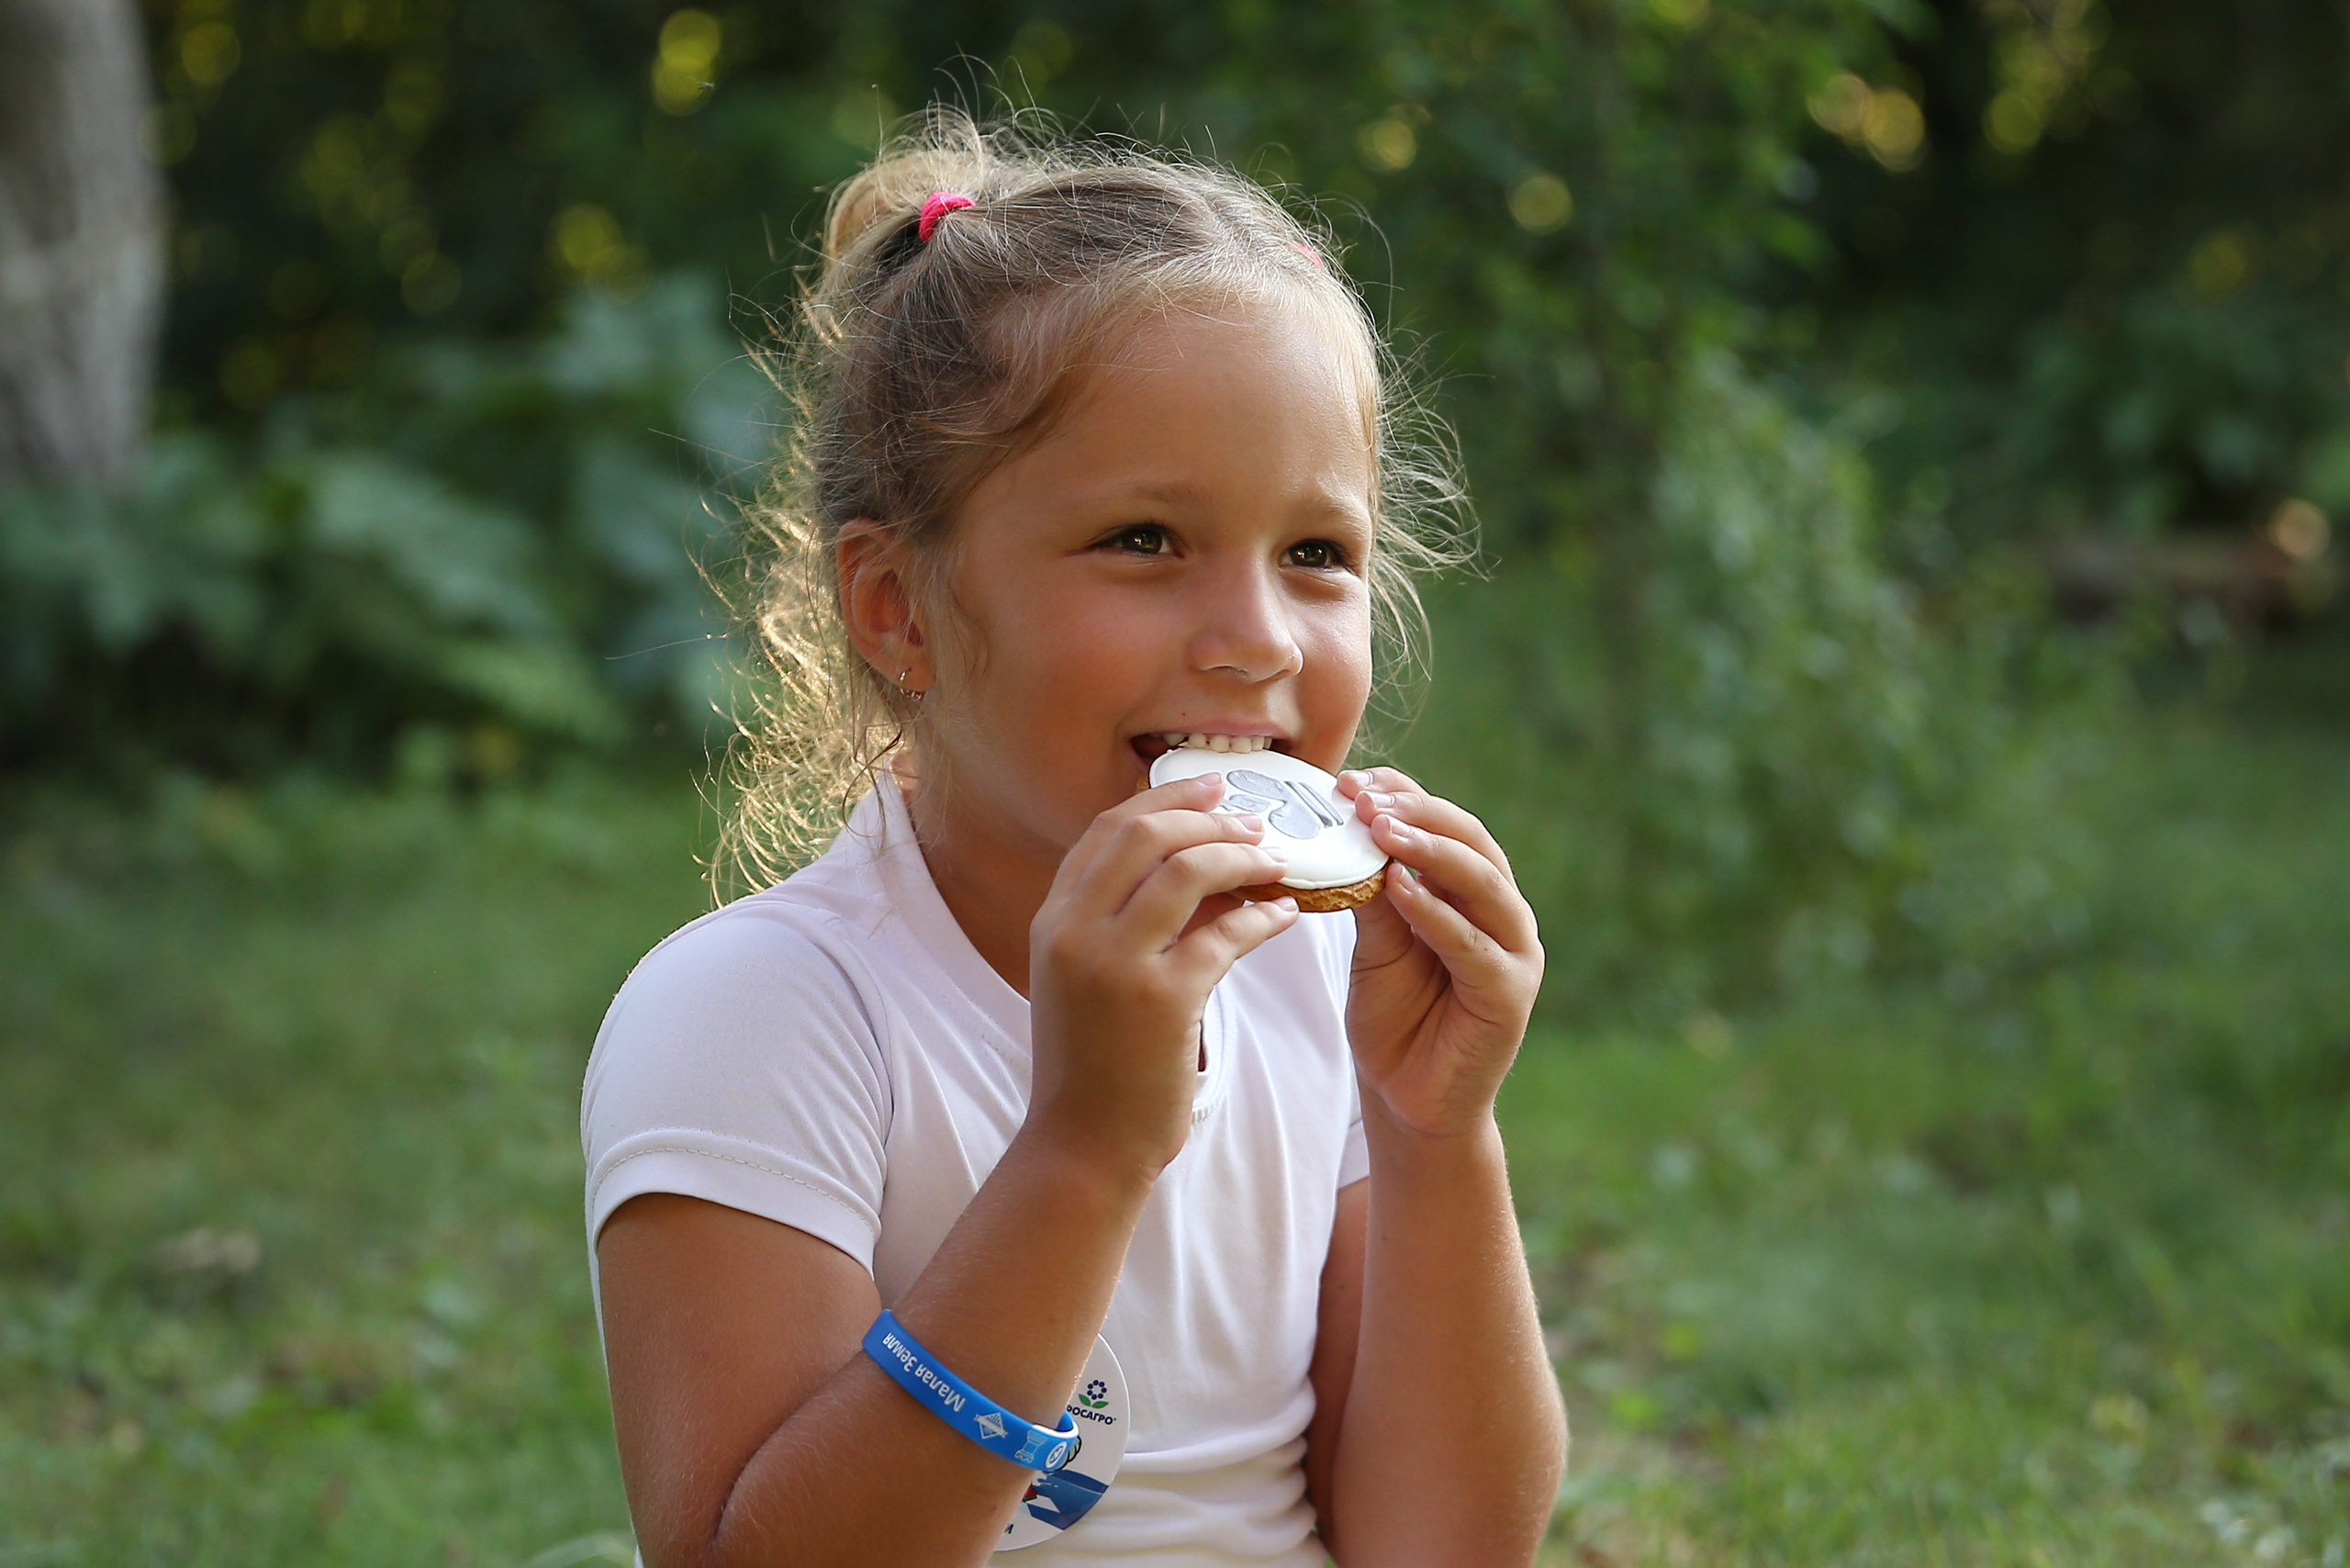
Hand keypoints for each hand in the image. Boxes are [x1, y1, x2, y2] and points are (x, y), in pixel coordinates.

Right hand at [1027, 772, 1298, 1177]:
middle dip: (1208, 815)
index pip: (1107, 830)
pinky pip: (1225, 934)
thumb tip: (1202, 865)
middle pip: (1145, 834)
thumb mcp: (1087, 980)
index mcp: (1052, 921)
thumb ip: (1122, 923)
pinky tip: (1286, 916)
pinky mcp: (1161, 1001)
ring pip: (1187, 870)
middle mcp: (1073, 932)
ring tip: (1278, 860)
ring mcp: (1113, 964)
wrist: (1082, 1148)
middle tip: (1256, 819)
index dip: (1165, 799)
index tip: (1213, 787)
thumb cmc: (1094, 1067)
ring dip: (1242, 855)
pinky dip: (1263, 916)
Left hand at [1337, 768, 1542, 1139]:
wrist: (1408, 1101)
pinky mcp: (1509, 994)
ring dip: (1430, 850)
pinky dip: (1437, 912)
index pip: (1447, 826)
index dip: (1404, 796)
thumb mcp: (1376, 944)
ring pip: (1482, 883)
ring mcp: (1514, 953)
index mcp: (1474, 893)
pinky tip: (1398, 888)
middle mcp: (1503, 914)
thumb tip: (1352, 831)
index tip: (1353, 780)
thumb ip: (1374, 894)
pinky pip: (1473, 944)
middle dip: (1418, 813)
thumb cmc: (1396, 1019)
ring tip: (1381, 830)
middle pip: (1472, 842)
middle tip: (1366, 798)